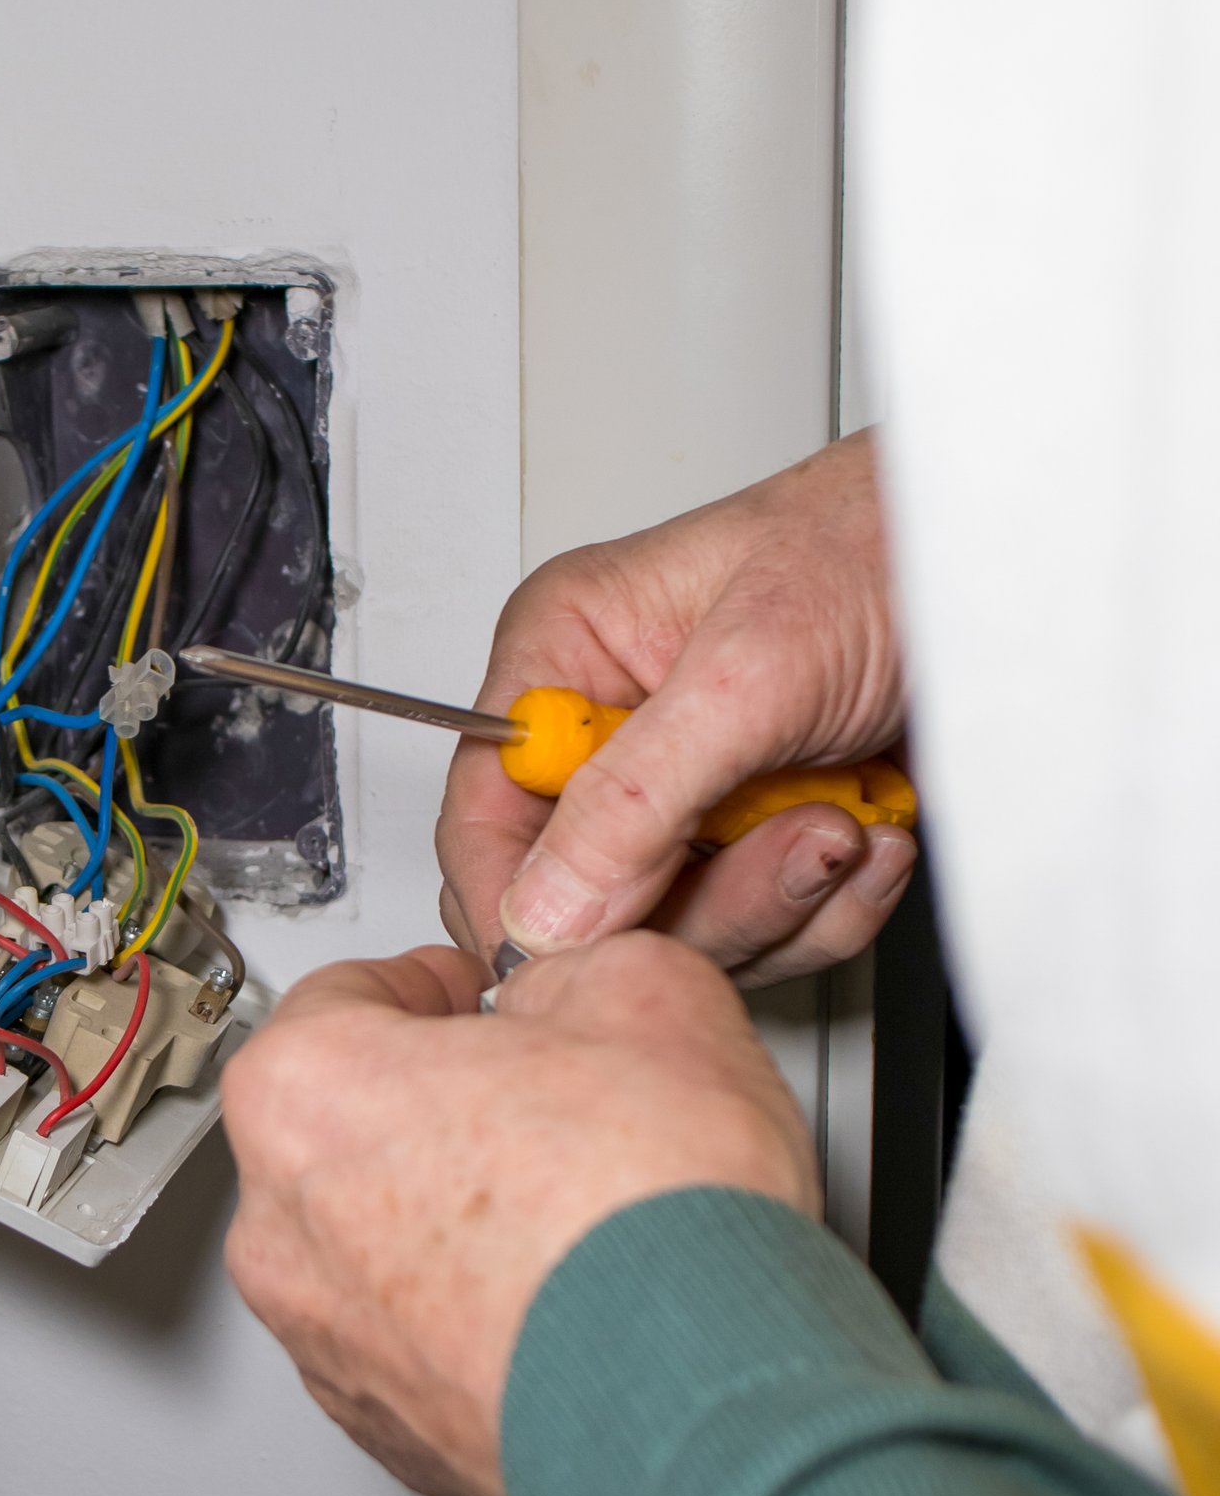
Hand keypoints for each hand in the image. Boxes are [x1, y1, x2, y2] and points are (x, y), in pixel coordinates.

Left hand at [222, 934, 817, 1495]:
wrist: (700, 1405)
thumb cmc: (653, 1218)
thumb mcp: (644, 990)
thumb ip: (570, 974)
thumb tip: (568, 1000)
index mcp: (303, 1091)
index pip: (342, 998)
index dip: (429, 987)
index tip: (471, 997)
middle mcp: (281, 1227)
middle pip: (345, 1132)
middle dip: (434, 1110)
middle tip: (536, 1103)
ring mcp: (323, 1343)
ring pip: (374, 1249)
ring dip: (450, 1223)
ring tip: (571, 1214)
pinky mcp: (383, 1431)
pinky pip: (415, 1345)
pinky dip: (472, 1320)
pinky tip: (567, 1301)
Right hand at [436, 431, 916, 987]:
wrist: (1012, 559)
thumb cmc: (886, 544)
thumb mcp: (751, 669)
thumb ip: (637, 797)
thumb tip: (546, 906)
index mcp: (564, 660)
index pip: (483, 821)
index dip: (525, 902)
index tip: (583, 951)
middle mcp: (616, 735)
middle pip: (588, 900)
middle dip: (707, 898)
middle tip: (796, 844)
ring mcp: (692, 796)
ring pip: (683, 929)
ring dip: (786, 898)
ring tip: (848, 823)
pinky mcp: (762, 839)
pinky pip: (767, 930)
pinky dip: (834, 902)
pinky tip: (872, 831)